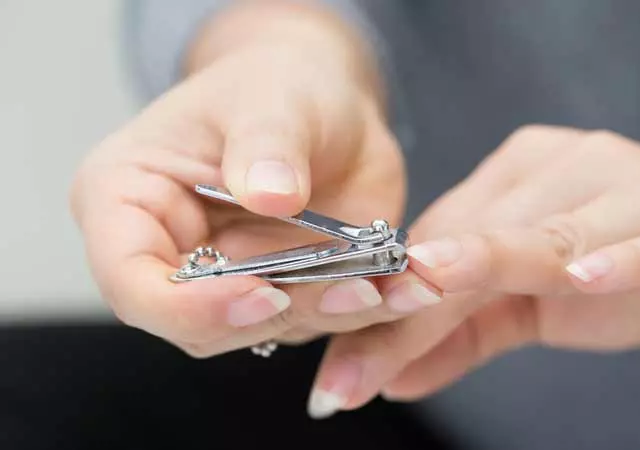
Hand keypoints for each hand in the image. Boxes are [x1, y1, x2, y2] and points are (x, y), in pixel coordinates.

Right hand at [70, 2, 407, 356]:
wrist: (323, 104)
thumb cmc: (276, 85)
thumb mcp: (270, 96)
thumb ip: (265, 143)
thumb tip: (270, 194)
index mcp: (127, 199)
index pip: (131, 281)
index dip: (188, 307)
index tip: (263, 292)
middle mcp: (170, 253)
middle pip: (198, 324)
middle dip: (274, 317)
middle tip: (346, 290)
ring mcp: (227, 280)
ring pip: (264, 331)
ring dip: (328, 314)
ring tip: (384, 286)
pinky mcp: (281, 291)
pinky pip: (315, 318)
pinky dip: (361, 309)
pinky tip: (402, 286)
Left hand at [307, 125, 639, 417]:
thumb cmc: (619, 268)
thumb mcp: (530, 304)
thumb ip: (462, 336)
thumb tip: (393, 379)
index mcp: (519, 176)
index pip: (438, 238)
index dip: (387, 295)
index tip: (340, 354)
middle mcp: (564, 169)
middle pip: (473, 240)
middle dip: (413, 306)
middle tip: (356, 368)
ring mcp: (624, 192)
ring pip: (545, 235)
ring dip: (488, 263)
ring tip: (428, 285)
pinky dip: (620, 258)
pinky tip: (589, 275)